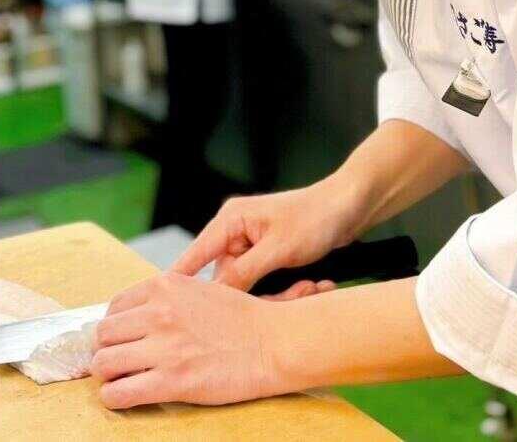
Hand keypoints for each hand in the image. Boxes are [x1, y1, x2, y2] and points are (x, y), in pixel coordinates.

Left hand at [92, 272, 281, 407]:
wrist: (272, 342)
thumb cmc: (241, 318)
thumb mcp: (199, 290)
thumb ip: (166, 298)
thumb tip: (135, 316)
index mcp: (165, 286)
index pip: (114, 307)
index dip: (116, 326)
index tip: (122, 339)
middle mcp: (159, 313)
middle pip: (103, 334)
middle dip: (108, 348)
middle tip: (120, 360)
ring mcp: (164, 347)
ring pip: (103, 362)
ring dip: (108, 374)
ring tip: (122, 378)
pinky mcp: (172, 381)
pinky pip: (118, 393)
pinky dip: (114, 398)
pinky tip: (124, 396)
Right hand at [172, 176, 362, 298]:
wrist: (350, 207)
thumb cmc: (316, 217)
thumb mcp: (279, 248)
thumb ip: (244, 273)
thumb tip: (214, 296)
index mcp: (231, 220)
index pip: (195, 255)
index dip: (181, 281)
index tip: (166, 308)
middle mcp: (237, 233)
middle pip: (226, 280)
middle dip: (257, 294)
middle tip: (291, 293)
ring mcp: (253, 247)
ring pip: (250, 288)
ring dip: (279, 294)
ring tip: (308, 286)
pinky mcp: (269, 258)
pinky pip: (267, 285)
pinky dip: (288, 289)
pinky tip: (311, 283)